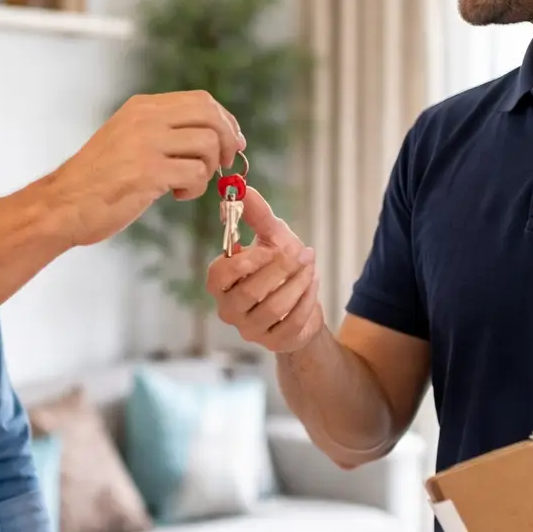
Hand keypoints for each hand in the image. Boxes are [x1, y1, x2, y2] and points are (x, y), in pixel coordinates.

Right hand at [47, 91, 243, 245]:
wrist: (63, 204)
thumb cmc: (96, 179)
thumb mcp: (126, 138)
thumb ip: (161, 130)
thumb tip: (211, 134)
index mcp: (141, 107)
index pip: (201, 100)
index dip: (225, 121)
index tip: (232, 142)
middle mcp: (145, 119)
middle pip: (210, 116)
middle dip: (227, 140)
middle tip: (223, 163)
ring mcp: (147, 144)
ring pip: (207, 145)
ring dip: (207, 171)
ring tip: (187, 185)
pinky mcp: (148, 173)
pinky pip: (196, 174)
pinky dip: (195, 189)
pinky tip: (176, 195)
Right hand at [206, 187, 324, 352]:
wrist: (301, 303)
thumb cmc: (279, 267)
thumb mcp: (271, 237)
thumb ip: (256, 215)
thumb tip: (244, 189)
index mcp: (221, 283)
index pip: (219, 276)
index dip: (243, 262)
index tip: (268, 248)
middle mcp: (229, 309)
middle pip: (248, 294)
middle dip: (280, 270)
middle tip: (303, 252)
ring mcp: (250, 329)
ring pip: (274, 308)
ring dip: (298, 283)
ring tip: (311, 266)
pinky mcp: (274, 342)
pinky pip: (292, 323)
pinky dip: (307, 301)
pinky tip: (313, 284)